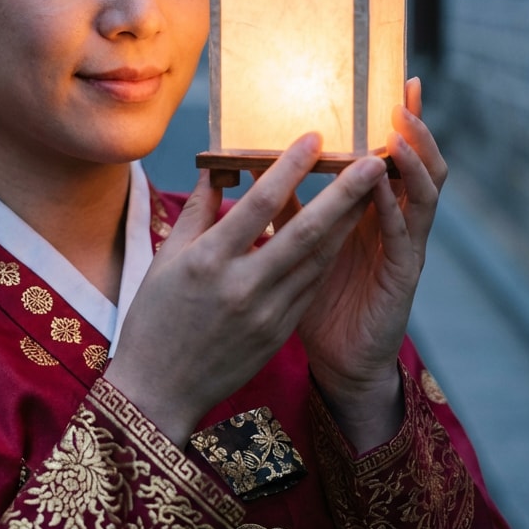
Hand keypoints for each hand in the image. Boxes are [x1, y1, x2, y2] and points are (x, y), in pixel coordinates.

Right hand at [105, 134, 387, 446]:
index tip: (314, 138)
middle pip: (305, 231)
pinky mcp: (278, 332)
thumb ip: (199, 212)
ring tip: (371, 191)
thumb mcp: (166, 259)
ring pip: (317, 260)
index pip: (258, 204)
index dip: (289, 169)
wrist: (159, 390)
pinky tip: (345, 233)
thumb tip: (221, 170)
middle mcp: (242, 285)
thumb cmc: (154, 318)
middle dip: (344, 194)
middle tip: (374, 162)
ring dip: (349, 223)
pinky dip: (329, 256)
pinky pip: (310, 286)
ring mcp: (265, 313)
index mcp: (207, 261)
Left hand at [296, 78, 447, 450]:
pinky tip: (384, 181)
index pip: (385, 155)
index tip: (389, 81)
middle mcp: (393, 222)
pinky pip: (407, 234)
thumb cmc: (318, 302)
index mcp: (371, 211)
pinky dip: (398, 205)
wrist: (340, 363)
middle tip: (405, 88)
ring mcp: (404, 247)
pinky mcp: (404, 276)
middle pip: (414, 163)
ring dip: (414, 157)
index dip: (390, 119)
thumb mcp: (295, 246)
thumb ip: (283, 208)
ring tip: (401, 126)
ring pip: (423, 192)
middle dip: (413, 125)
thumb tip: (247, 167)